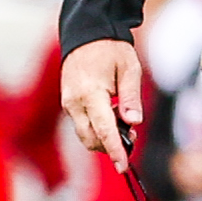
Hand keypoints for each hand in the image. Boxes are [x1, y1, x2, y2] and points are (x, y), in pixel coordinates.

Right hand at [59, 36, 143, 165]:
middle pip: (91, 139)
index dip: (114, 150)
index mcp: (90, 93)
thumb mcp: (129, 69)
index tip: (123, 166)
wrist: (87, 34)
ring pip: (85, 134)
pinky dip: (96, 127)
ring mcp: (68, 103)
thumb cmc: (111, 49)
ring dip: (103, 137)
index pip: (103, 129)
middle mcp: (74, 102)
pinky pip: (82, 124)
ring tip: (123, 120)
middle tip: (132, 135)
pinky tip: (111, 114)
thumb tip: (134, 123)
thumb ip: (131, 97)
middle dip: (110, 146)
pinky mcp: (68, 103)